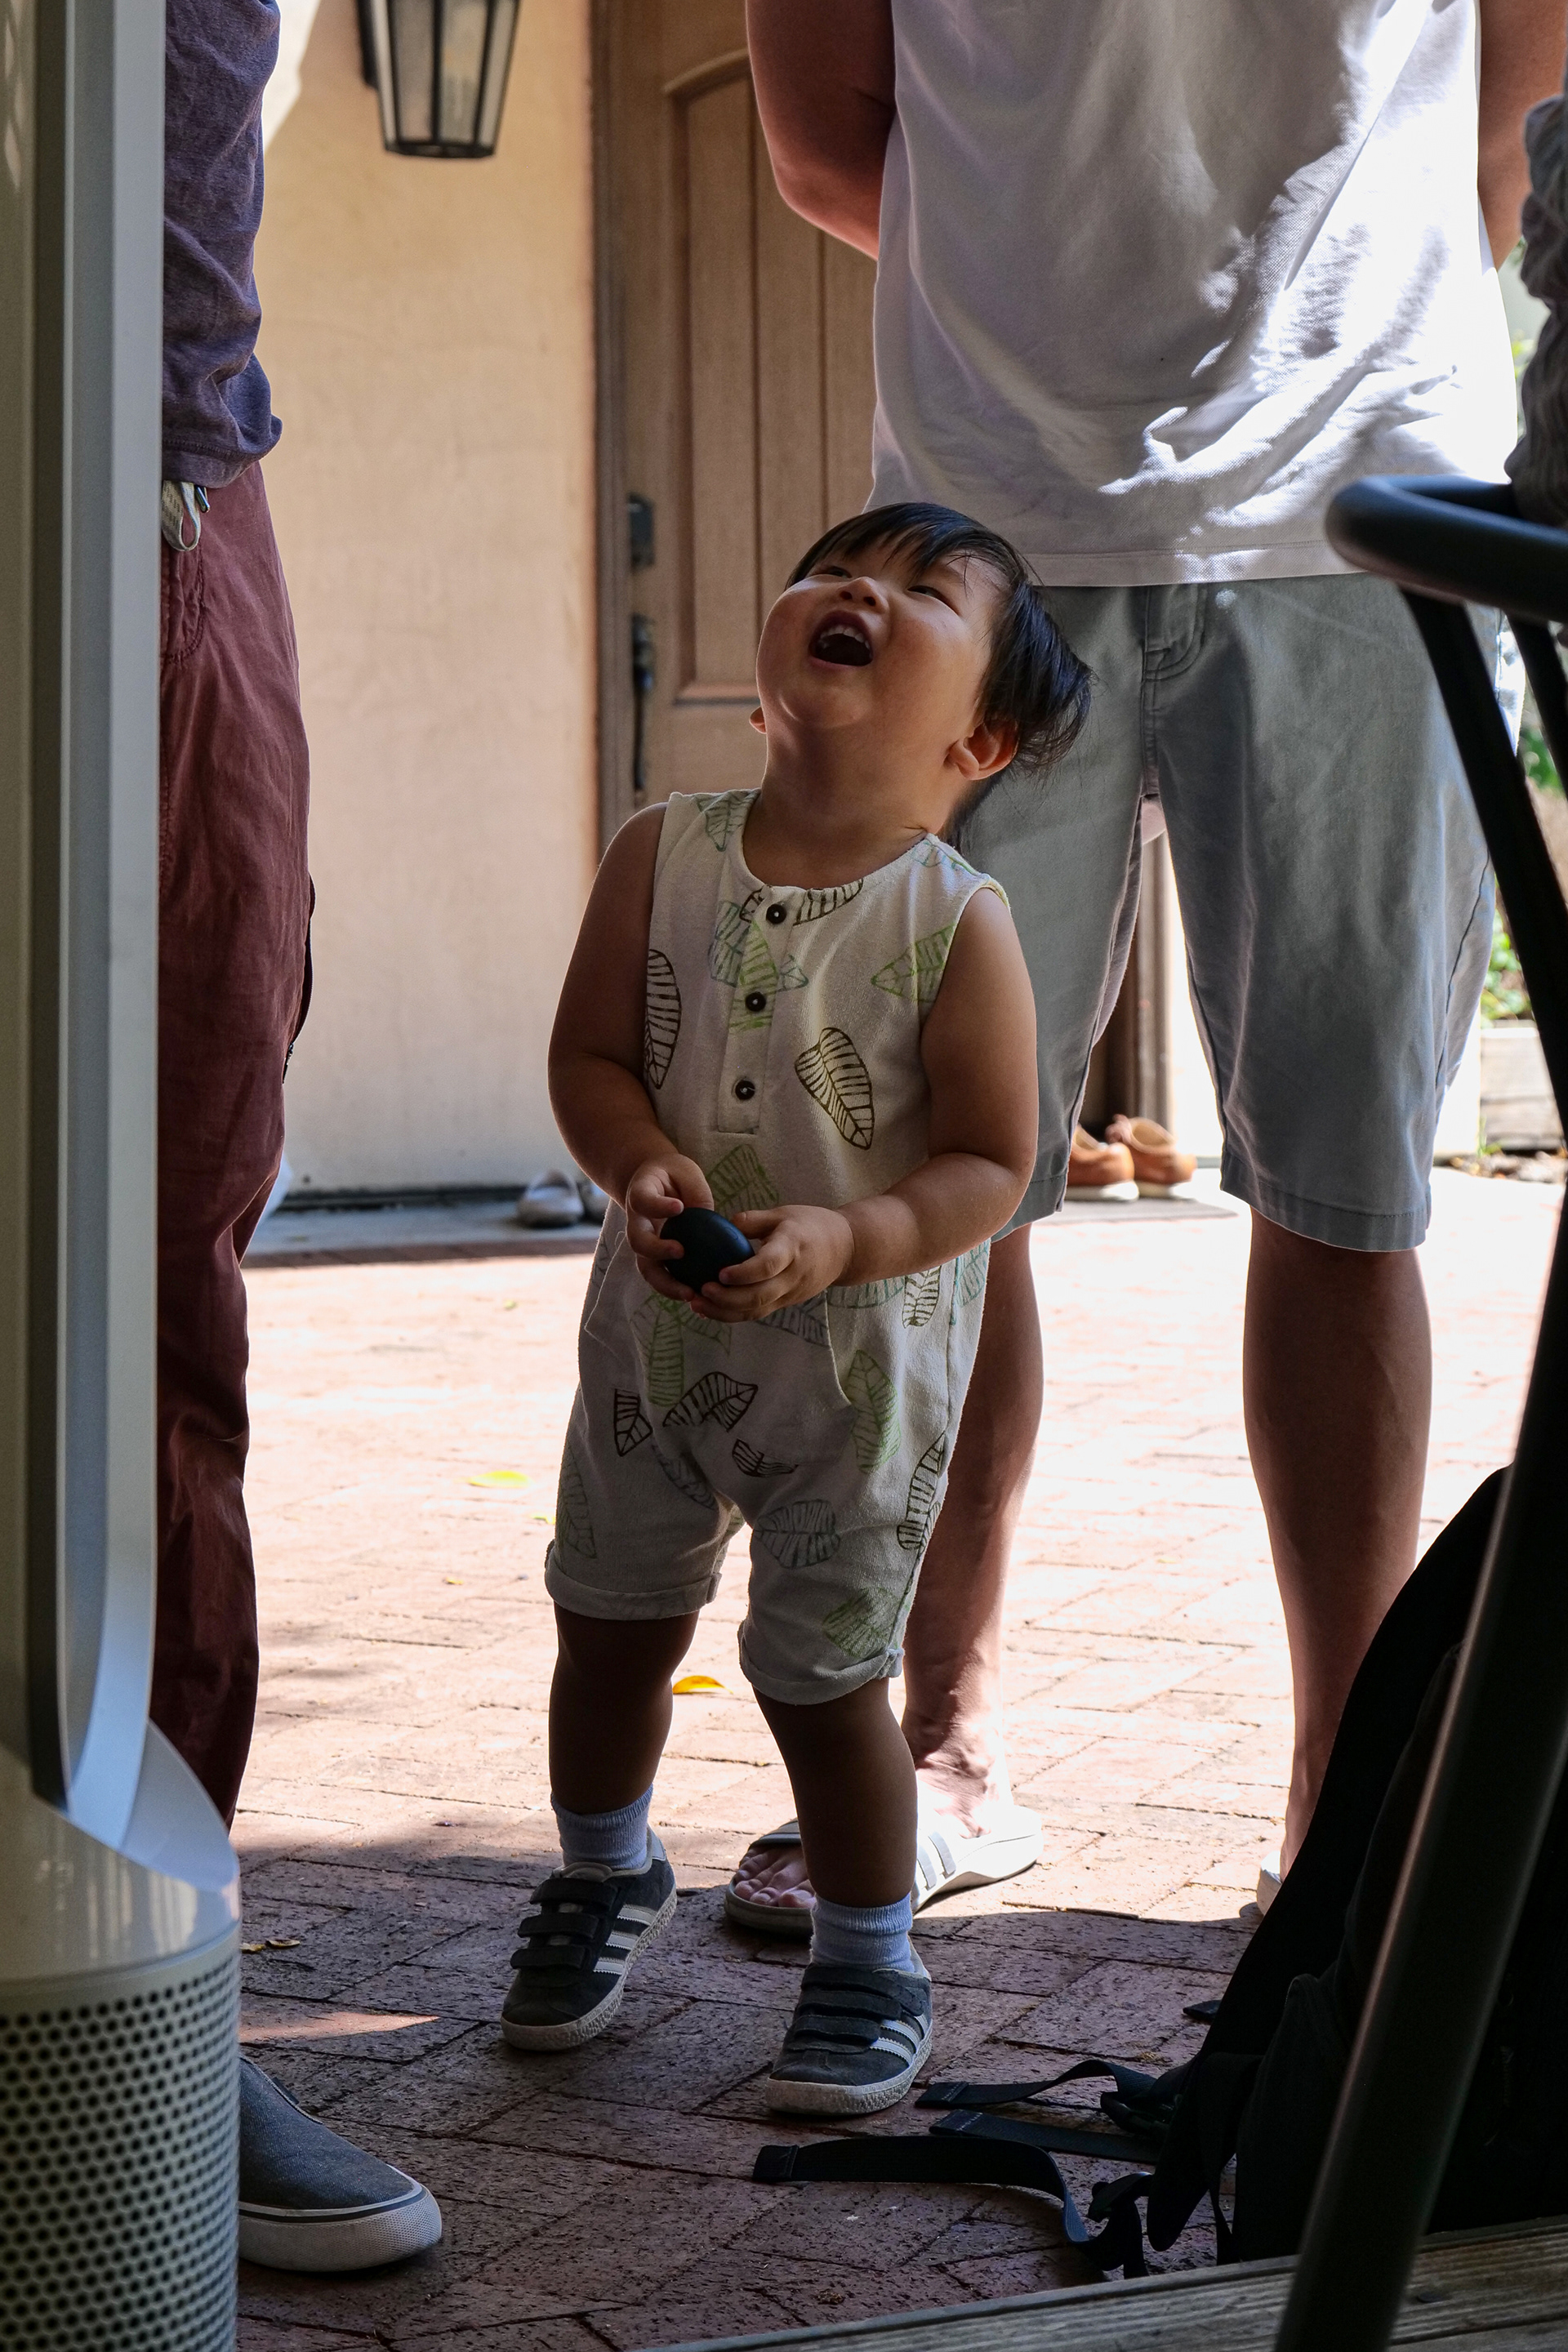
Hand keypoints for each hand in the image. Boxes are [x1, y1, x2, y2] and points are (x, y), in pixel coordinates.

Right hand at [626, 1155, 713, 1295]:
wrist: (653, 1182)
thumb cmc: (673, 1175)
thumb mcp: (686, 1172)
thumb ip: (696, 1193)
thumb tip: (709, 1218)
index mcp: (640, 1194)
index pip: (643, 1200)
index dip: (658, 1206)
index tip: (678, 1207)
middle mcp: (636, 1221)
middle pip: (637, 1241)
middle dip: (657, 1250)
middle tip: (680, 1252)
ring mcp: (643, 1242)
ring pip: (646, 1267)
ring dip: (665, 1283)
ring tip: (689, 1293)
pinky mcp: (653, 1258)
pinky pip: (660, 1276)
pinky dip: (674, 1289)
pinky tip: (696, 1298)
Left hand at [686, 1203, 854, 1321]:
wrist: (844, 1249)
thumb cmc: (811, 1225)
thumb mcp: (784, 1213)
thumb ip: (755, 1219)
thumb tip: (724, 1223)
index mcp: (793, 1247)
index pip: (769, 1265)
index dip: (744, 1273)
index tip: (720, 1272)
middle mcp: (793, 1275)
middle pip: (760, 1295)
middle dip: (727, 1298)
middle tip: (699, 1291)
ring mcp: (791, 1293)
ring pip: (757, 1310)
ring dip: (724, 1311)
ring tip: (696, 1304)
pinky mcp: (786, 1302)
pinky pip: (758, 1312)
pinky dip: (732, 1314)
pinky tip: (709, 1308)